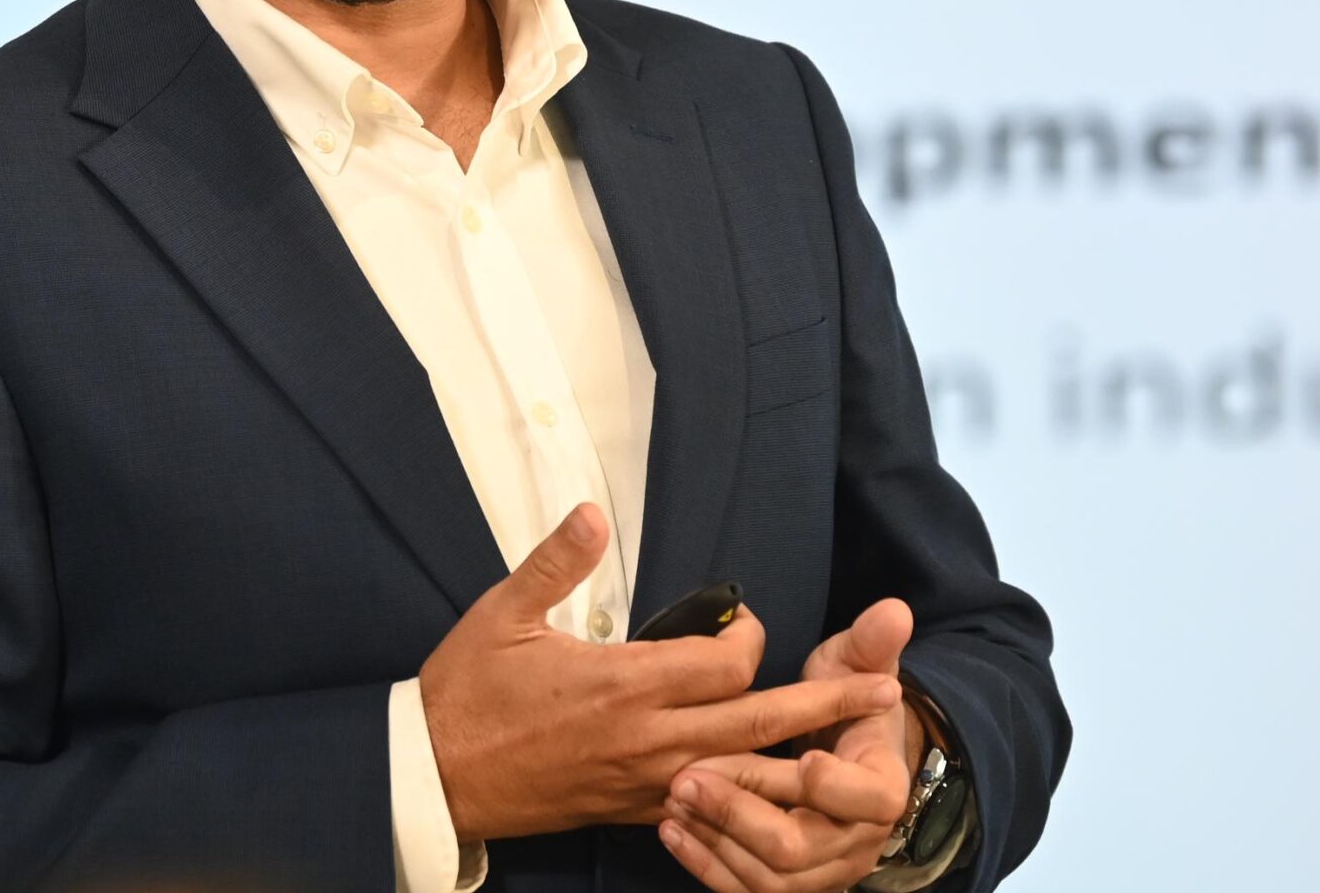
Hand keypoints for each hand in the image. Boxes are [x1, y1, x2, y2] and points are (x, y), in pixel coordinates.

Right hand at [418, 506, 904, 842]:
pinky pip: (708, 803)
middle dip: (823, 704)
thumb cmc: (467, 692)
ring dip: (803, 759)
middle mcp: (646, 739)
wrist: (434, 778)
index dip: (751, 638)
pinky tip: (778, 790)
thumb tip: (596, 510)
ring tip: (856, 752)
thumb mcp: (503, 612)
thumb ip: (557, 560)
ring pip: (743, 774)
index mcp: (622, 686)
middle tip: (884, 689)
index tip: (747, 620)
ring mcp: (645, 782)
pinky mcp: (633, 809)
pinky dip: (749, 795)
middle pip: (757, 723)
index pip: (724, 665)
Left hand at [658, 598, 920, 892]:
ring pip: (766, 877)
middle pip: (798, 845)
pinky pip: (743, 892)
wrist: (845, 767)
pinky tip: (670, 828)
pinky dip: (706, 864)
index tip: (797, 755)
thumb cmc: (846, 710)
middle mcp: (856, 842)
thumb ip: (870, 643)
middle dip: (741, 811)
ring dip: (715, 838)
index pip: (864, 798)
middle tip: (687, 776)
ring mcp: (819, 873)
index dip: (830, 782)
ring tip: (673, 795)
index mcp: (882, 789)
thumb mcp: (856, 670)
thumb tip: (894, 609)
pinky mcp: (783, 884)